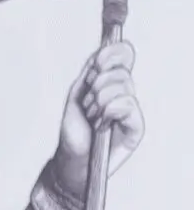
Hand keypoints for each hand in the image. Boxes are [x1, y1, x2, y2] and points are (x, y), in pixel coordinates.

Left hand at [46, 41, 143, 197]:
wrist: (73, 158)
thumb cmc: (74, 130)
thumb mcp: (77, 96)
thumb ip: (90, 73)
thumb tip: (101, 52)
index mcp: (110, 83)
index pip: (123, 58)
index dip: (113, 54)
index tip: (97, 62)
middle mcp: (124, 94)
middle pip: (121, 72)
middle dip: (96, 85)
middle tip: (87, 103)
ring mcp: (132, 110)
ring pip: (123, 87)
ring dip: (98, 102)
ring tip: (92, 117)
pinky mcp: (136, 126)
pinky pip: (126, 105)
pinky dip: (108, 112)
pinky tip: (101, 125)